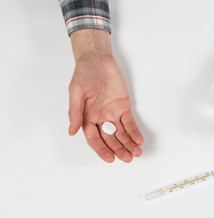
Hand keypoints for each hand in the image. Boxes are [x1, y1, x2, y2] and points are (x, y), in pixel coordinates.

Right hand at [68, 29, 143, 162]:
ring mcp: (113, 113)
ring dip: (129, 144)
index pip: (94, 139)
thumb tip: (71, 131)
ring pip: (121, 133)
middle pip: (110, 139)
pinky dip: (134, 131)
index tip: (110, 158)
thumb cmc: (83, 73)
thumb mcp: (75, 91)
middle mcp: (100, 118)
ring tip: (137, 153)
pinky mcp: (123, 106)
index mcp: (86, 118)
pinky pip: (129, 122)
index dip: (101, 150)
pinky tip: (139, 140)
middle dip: (119, 150)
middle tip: (128, 158)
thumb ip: (75, 111)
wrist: (98, 58)